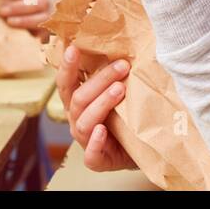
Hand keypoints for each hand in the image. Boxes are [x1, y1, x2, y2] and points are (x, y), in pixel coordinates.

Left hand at [0, 0, 52, 34]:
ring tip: (9, 22)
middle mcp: (46, 0)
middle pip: (38, 2)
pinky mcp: (47, 30)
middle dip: (19, 7)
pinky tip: (21, 34)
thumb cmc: (22, 0)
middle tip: (1, 10)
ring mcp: (49, 15)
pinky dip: (33, 33)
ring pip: (43, 18)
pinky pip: (44, 32)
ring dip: (25, 20)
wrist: (45, 13)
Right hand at [56, 44, 135, 170]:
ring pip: (85, 121)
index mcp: (78, 102)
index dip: (67, 66)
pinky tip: (102, 131)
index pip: (66, 82)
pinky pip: (90, 154)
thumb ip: (115, 76)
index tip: (74, 48)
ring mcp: (84, 140)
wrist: (143, 148)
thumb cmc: (128, 117)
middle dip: (100, 80)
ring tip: (120, 90)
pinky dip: (95, 142)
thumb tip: (126, 49)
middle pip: (79, 98)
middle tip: (122, 66)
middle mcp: (77, 119)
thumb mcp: (120, 94)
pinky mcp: (96, 160)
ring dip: (102, 103)